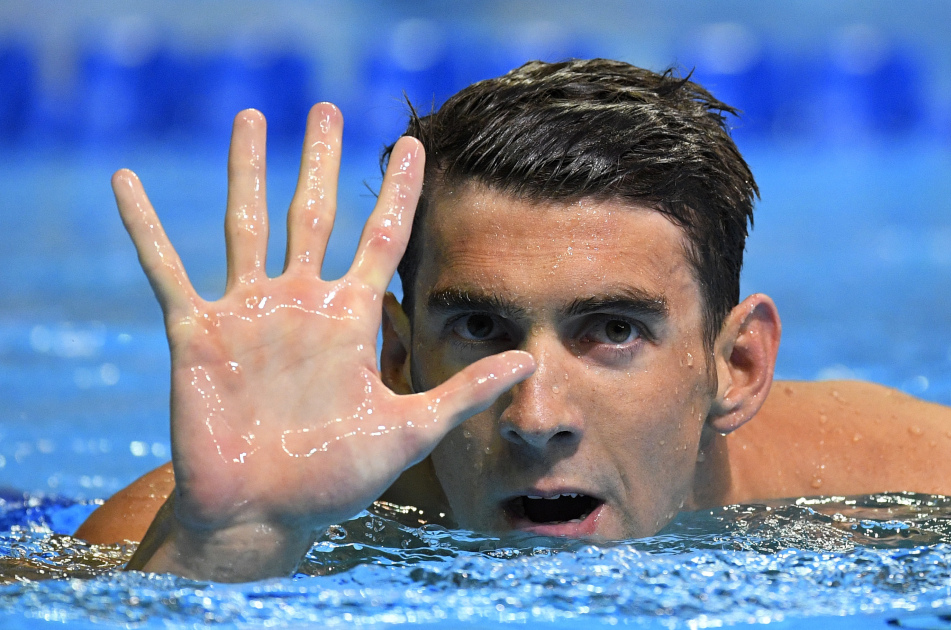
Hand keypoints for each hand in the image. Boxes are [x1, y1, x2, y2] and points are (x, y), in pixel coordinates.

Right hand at [111, 104, 534, 579]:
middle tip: (326, 109)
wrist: (263, 515)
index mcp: (349, 321)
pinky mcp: (197, 332)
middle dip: (320, 161)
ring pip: (245, 224)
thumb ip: (464, 392)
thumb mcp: (410, 430)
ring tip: (250, 117)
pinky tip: (125, 182)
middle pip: (313, 215)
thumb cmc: (335, 479)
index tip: (415, 145)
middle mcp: (301, 305)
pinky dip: (145, 227)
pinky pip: (166, 269)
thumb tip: (530, 362)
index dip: (398, 193)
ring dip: (246, 170)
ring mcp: (247, 314)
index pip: (381, 239)